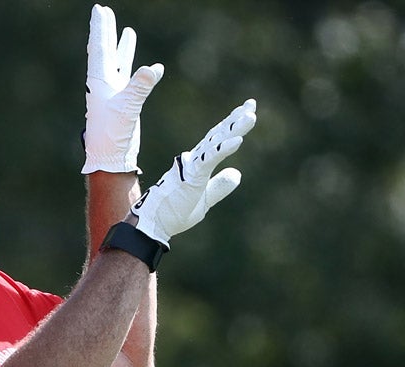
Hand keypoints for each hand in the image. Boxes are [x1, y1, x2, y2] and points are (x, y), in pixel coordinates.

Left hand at [83, 4, 163, 174]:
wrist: (111, 157)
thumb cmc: (112, 134)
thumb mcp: (127, 108)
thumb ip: (140, 86)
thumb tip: (153, 68)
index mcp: (99, 81)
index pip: (99, 48)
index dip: (100, 28)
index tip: (99, 10)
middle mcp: (104, 83)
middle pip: (104, 50)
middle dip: (105, 31)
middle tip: (104, 11)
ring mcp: (113, 92)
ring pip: (116, 62)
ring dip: (119, 46)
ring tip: (124, 29)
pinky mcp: (123, 102)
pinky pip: (128, 77)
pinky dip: (136, 67)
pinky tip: (148, 64)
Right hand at [130, 98, 257, 246]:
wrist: (153, 224)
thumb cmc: (173, 213)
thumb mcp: (204, 201)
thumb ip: (219, 187)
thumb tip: (237, 173)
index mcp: (197, 165)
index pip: (217, 141)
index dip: (232, 126)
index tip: (247, 111)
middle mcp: (193, 160)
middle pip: (218, 136)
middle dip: (236, 120)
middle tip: (252, 104)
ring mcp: (191, 167)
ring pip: (215, 143)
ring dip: (234, 129)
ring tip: (250, 116)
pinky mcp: (190, 176)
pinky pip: (209, 160)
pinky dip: (223, 149)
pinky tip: (238, 140)